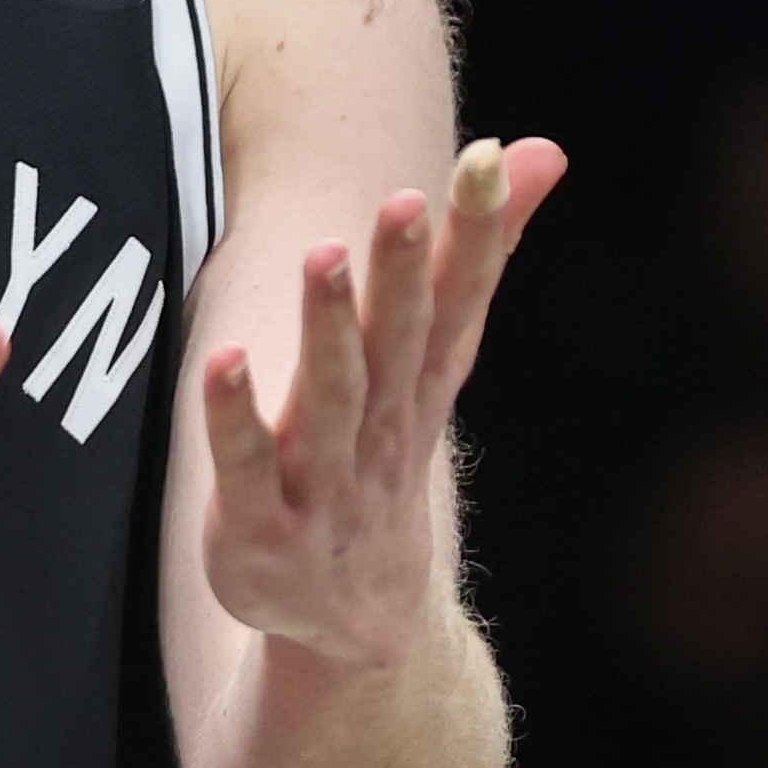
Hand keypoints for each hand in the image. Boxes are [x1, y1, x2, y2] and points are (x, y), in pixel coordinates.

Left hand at [199, 135, 563, 666]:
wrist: (354, 620)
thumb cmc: (386, 454)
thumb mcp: (434, 359)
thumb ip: (477, 255)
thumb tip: (541, 147)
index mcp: (421, 384)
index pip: (458, 302)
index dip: (476, 233)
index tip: (486, 159)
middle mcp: (381, 430)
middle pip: (397, 345)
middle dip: (403, 273)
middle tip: (406, 199)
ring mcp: (322, 486)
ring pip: (328, 402)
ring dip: (327, 332)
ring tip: (324, 256)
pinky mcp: (259, 531)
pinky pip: (245, 468)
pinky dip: (236, 420)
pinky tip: (226, 360)